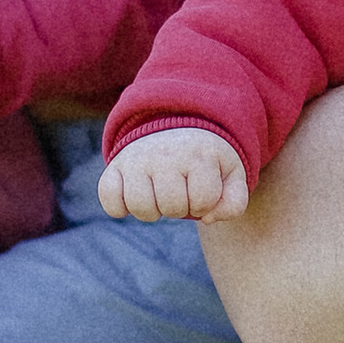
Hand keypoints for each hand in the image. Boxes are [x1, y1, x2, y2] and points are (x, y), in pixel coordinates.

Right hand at [97, 128, 248, 222]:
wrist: (176, 123)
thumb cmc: (206, 158)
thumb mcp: (231, 175)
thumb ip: (233, 203)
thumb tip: (207, 218)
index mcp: (199, 154)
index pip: (203, 202)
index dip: (205, 204)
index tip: (202, 188)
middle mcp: (166, 153)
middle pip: (172, 208)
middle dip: (180, 207)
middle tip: (180, 189)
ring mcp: (137, 157)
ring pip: (141, 208)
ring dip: (153, 211)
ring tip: (159, 194)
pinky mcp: (115, 164)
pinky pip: (109, 199)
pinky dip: (119, 207)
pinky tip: (133, 196)